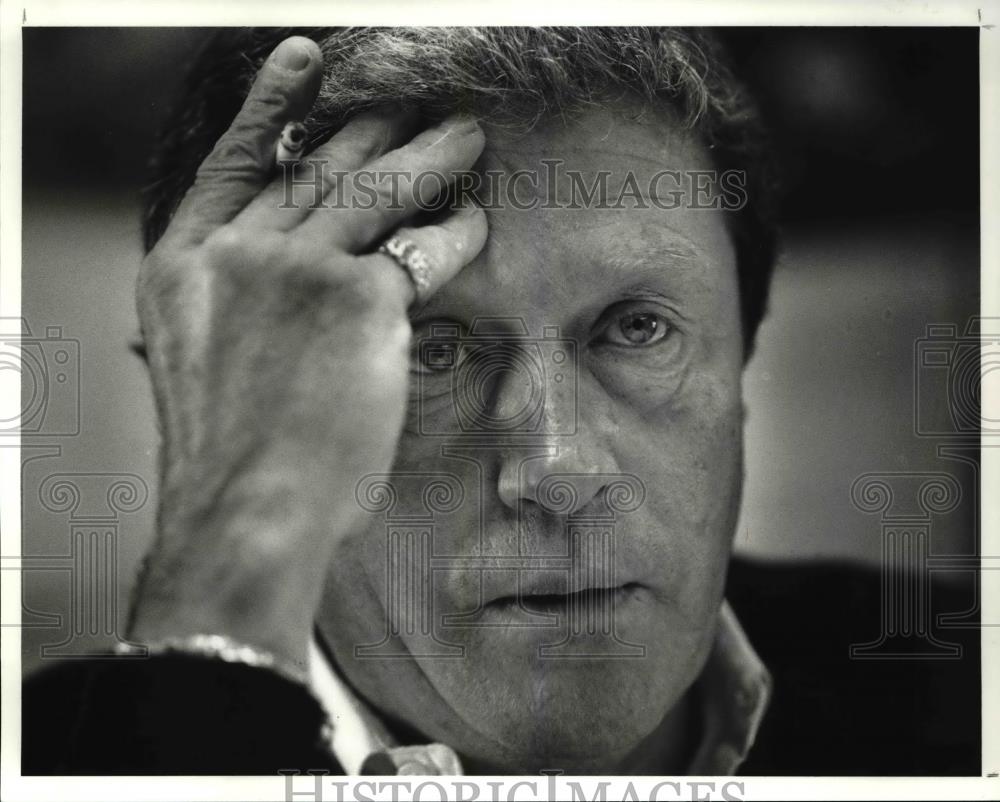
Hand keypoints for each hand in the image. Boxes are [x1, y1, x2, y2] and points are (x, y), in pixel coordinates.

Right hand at [127, 36, 486, 673]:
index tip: (304, 61)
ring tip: (466, 136)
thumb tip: (300, 265)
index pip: (233, 164)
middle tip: (415, 101)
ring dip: (428, 156)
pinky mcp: (358, 298)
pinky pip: (421, 249)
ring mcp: (295, 268)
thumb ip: (243, 302)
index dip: (271, 107)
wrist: (249, 515)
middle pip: (314, 168)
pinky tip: (476, 223)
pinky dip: (454, 235)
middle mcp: (234, 253)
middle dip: (371, 129)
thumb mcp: (207, 364)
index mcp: (185, 267)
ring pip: (374, 191)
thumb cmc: (236, 460)